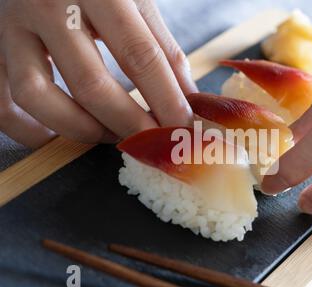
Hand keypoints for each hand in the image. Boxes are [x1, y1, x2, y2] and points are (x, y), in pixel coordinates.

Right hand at [0, 0, 195, 147]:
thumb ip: (162, 46)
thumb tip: (187, 98)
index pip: (140, 55)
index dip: (167, 100)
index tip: (183, 129)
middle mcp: (48, 5)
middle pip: (91, 85)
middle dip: (130, 125)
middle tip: (152, 143)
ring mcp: (12, 26)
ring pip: (38, 97)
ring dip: (81, 129)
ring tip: (111, 136)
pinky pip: (2, 103)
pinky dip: (31, 131)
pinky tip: (62, 136)